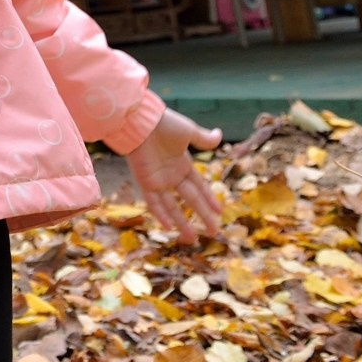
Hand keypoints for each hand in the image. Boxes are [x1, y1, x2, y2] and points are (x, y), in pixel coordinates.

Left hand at [124, 107, 224, 237]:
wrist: (141, 121)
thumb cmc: (165, 124)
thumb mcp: (189, 132)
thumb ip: (203, 139)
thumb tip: (220, 135)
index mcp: (183, 164)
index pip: (199, 186)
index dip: (209, 199)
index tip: (220, 211)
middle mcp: (171, 175)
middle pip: (190, 199)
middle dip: (203, 215)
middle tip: (214, 232)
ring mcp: (159, 180)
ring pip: (172, 206)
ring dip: (182, 223)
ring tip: (193, 240)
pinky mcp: (146, 182)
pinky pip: (153, 202)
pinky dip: (161, 214)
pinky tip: (169, 228)